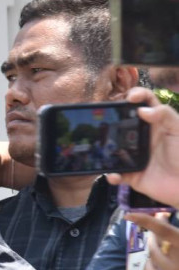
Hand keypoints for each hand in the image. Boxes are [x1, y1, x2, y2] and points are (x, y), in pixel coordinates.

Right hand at [107, 87, 178, 207]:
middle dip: (111, 118)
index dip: (136, 95)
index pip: (145, 103)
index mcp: (156, 124)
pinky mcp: (131, 174)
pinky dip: (112, 174)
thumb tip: (142, 109)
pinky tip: (115, 174)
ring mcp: (135, 155)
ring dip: (106, 147)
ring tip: (104, 148)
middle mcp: (142, 137)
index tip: (129, 98)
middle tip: (106, 119)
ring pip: (113, 147)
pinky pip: (116, 173)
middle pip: (122, 122)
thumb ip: (165, 115)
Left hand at [127, 212, 178, 269]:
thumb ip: (178, 237)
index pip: (164, 231)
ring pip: (153, 255)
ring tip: (159, 240)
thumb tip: (166, 222)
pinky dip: (149, 263)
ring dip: (153, 245)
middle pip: (158, 241)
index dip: (146, 221)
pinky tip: (152, 260)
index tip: (130, 214)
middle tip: (160, 218)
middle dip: (155, 229)